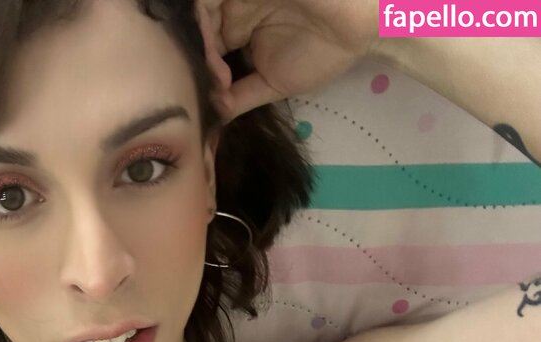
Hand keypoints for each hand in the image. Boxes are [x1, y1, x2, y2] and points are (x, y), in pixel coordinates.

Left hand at [195, 0, 382, 121]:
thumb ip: (242, 97)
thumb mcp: (274, 82)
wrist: (358, 24)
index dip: (202, 75)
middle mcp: (233, 9)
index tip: (217, 99)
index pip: (205, 50)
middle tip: (213, 89)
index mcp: (239, 27)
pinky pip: (206, 2)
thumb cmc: (322, 50)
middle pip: (197, 34)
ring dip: (200, 51)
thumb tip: (214, 118)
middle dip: (197, 65)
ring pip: (198, 17)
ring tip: (218, 76)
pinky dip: (204, 30)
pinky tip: (217, 57)